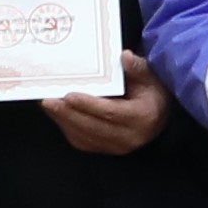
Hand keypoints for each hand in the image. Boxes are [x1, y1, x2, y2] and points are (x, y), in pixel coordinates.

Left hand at [41, 51, 169, 157]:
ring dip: (64, 121)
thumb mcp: (151, 77)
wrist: (160, 119)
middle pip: (93, 127)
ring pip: (84, 137)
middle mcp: (129, 137)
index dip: (89, 105)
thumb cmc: (153, 94)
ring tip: (49, 105)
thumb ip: (138, 67)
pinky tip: (58, 114)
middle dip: (68, 114)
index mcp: (143, 117)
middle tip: (48, 100)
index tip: (69, 95)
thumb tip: (125, 56)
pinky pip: (81, 141)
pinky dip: (67, 127)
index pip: (112, 113)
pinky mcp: (105, 150)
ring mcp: (116, 147)